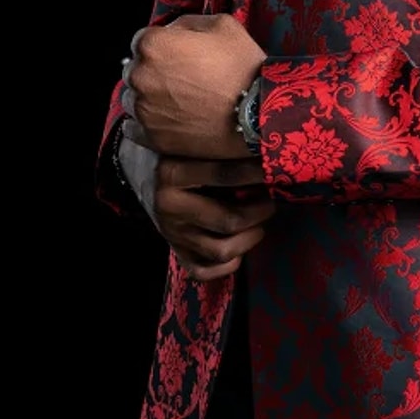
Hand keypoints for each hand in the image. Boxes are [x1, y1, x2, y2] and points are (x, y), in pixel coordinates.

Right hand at [119, 121, 275, 280]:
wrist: (141, 172)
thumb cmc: (181, 155)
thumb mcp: (194, 146)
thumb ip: (222, 151)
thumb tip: (268, 152)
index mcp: (173, 172)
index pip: (224, 175)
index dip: (257, 174)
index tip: (278, 169)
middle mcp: (170, 205)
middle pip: (229, 220)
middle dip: (260, 212)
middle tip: (272, 201)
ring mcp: (172, 232)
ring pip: (221, 250)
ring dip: (249, 239)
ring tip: (259, 224)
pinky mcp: (175, 250)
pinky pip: (204, 271)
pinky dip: (227, 266)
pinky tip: (239, 251)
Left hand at [121, 13, 266, 159]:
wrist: (258, 112)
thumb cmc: (242, 66)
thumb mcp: (222, 25)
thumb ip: (187, 23)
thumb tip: (171, 31)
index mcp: (153, 45)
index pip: (142, 41)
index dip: (162, 47)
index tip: (178, 55)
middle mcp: (140, 76)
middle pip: (134, 70)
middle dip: (153, 72)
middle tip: (181, 79)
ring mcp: (144, 109)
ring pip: (132, 99)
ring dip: (148, 98)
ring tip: (177, 101)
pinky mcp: (151, 137)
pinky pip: (132, 127)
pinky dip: (144, 123)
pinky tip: (165, 119)